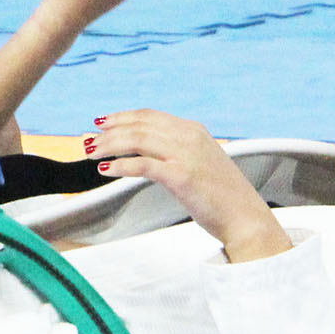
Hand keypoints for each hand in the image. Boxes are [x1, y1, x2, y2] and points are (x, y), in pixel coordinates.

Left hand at [83, 109, 291, 261]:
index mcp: (194, 130)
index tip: (102, 123)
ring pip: (137, 140)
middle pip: (139, 126)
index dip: (122, 117)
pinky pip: (142, 164)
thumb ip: (178, 152)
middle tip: (88, 141)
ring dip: (109, 146)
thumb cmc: (222, 196)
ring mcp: (185, 154)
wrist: (245, 217)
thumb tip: (147, 154)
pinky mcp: (181, 175)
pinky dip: (120, 165)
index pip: (150, 116)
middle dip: (110, 132)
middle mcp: (189, 136)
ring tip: (91, 154)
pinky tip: (105, 170)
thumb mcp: (201, 163)